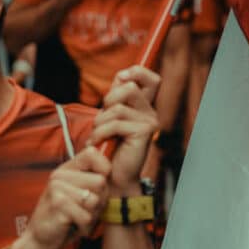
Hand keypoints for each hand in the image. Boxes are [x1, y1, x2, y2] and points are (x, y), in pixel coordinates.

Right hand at [23, 147, 110, 248]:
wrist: (38, 239)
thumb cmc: (63, 218)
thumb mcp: (77, 196)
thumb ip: (91, 182)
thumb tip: (109, 173)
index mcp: (66, 170)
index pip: (92, 154)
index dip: (104, 167)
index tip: (100, 185)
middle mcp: (60, 175)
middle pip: (100, 181)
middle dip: (99, 201)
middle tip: (84, 210)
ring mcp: (57, 188)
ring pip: (95, 200)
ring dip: (91, 215)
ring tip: (77, 218)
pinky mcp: (57, 203)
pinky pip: (87, 216)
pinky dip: (84, 226)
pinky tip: (72, 226)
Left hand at [92, 66, 160, 191]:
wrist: (112, 176)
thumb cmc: (108, 147)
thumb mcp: (109, 117)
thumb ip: (116, 97)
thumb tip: (122, 75)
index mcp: (143, 107)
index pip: (151, 78)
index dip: (136, 72)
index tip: (120, 78)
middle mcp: (150, 112)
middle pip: (130, 86)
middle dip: (109, 99)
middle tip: (102, 118)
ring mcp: (149, 122)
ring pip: (118, 107)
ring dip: (100, 122)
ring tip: (97, 136)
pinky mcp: (144, 132)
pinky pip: (115, 123)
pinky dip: (100, 133)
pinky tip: (98, 143)